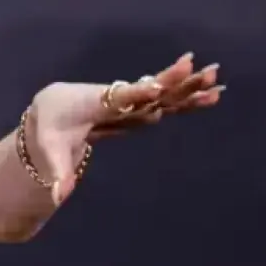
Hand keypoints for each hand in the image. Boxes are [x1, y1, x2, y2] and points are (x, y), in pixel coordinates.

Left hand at [26, 52, 223, 202]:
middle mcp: (115, 99)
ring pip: (160, 94)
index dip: (136, 94)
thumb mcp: (49, 151)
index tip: (156, 88)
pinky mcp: (136, 107)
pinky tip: (211, 93)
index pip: (118, 98)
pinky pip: (164, 102)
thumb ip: (58, 173)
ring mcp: (128, 102)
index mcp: (94, 104)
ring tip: (215, 77)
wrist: (52, 107)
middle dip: (171, 81)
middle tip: (198, 70)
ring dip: (186, 87)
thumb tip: (58, 196)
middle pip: (147, 90)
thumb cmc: (50, 128)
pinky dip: (185, 98)